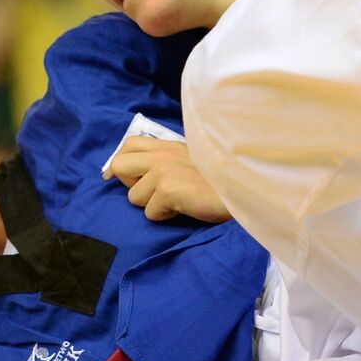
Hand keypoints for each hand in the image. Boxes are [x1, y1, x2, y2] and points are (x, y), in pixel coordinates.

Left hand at [103, 136, 231, 222]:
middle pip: (119, 165)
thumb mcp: (191, 161)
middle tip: (152, 193)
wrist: (241, 190)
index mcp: (168, 145)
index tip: (118, 179)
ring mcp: (163, 170)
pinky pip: (150, 212)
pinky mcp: (167, 189)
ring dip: (152, 205)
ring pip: (134, 196)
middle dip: (129, 184)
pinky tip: (184, 209)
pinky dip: (166, 216)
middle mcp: (162, 153)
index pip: (129, 143)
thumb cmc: (219, 181)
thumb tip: (140, 175)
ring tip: (177, 202)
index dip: (121, 163)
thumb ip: (168, 161)